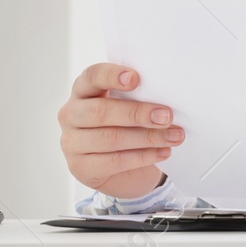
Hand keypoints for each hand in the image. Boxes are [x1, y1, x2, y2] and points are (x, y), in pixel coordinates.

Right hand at [59, 62, 183, 199]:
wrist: (124, 170)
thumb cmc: (129, 127)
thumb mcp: (130, 106)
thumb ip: (138, 96)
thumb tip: (166, 95)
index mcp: (82, 90)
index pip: (91, 77)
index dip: (111, 76)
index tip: (136, 78)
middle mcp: (70, 115)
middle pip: (100, 111)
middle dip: (137, 113)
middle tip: (167, 116)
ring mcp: (71, 143)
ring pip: (110, 138)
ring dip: (148, 137)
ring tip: (174, 136)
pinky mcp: (80, 168)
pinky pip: (115, 161)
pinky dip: (143, 156)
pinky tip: (163, 152)